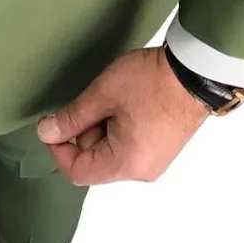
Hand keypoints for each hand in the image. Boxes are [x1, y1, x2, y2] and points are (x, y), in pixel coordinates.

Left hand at [36, 47, 211, 185]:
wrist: (196, 71)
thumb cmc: (152, 82)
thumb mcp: (103, 94)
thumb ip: (72, 117)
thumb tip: (46, 133)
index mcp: (126, 164)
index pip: (78, 171)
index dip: (58, 149)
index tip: (53, 124)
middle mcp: (142, 170)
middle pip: (95, 160)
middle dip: (85, 131)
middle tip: (94, 100)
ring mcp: (155, 159)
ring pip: (111, 150)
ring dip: (103, 125)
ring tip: (115, 96)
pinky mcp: (162, 147)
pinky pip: (129, 143)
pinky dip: (119, 124)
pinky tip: (126, 101)